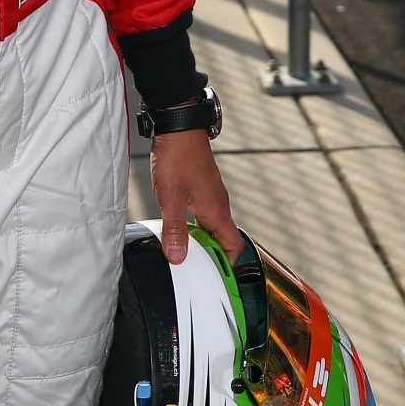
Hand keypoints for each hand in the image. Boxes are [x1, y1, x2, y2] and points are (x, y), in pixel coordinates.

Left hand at [151, 129, 242, 265]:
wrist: (179, 127)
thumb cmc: (178, 157)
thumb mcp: (171, 197)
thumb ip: (174, 229)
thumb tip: (178, 257)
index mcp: (216, 210)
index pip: (233, 246)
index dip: (227, 265)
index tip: (216, 278)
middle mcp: (218, 204)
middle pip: (222, 239)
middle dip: (211, 256)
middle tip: (193, 269)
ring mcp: (211, 194)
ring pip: (212, 226)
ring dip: (201, 240)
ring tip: (182, 250)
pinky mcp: (202, 187)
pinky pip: (204, 214)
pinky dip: (195, 226)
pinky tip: (177, 225)